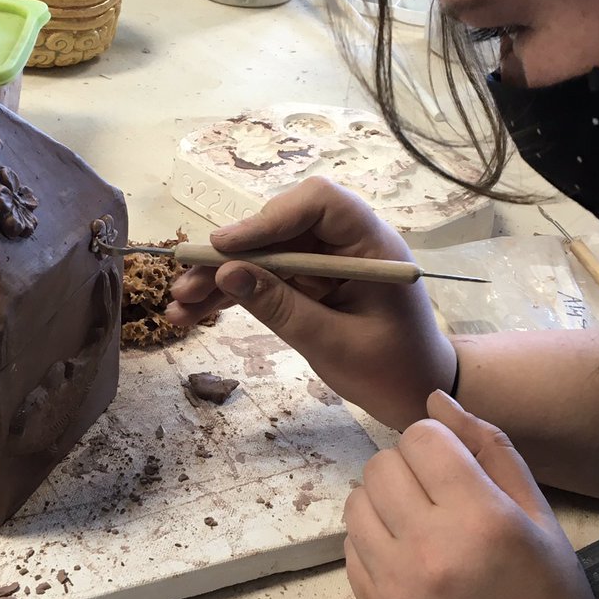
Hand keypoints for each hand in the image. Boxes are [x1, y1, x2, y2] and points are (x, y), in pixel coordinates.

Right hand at [167, 177, 455, 427]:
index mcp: (371, 245)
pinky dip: (233, 295)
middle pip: (279, 228)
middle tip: (186, 284)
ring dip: (220, 278)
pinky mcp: (309, 284)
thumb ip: (282, 308)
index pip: (319, 203)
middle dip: (229, 256)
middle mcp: (346, 243)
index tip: (226, 247)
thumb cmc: (393, 371)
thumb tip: (228, 273)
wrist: (419, 395)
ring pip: (264, 255)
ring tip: (179, 306)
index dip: (268, 219)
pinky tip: (195, 312)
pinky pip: (266, 279)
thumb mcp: (336, 345)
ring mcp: (326, 263)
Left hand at [344, 390, 598, 598]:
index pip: (420, 437)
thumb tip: (434, 399)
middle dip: (407, 468)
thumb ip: (490, 449)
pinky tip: (406, 558)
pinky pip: (350, 550)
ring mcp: (394, 586)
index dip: (436, 441)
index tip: (454, 465)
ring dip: (383, 502)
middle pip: (381, 465)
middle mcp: (428, 548)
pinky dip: (371, 541)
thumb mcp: (540, 518)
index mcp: (479, 518)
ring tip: (419, 525)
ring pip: (356, 504)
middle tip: (439, 495)